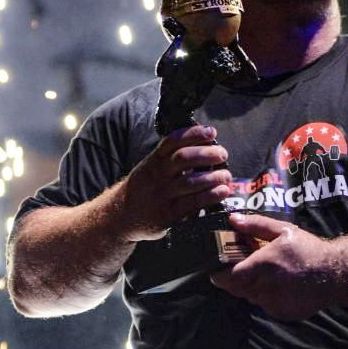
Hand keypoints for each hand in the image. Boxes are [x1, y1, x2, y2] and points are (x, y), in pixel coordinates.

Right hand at [120, 124, 232, 241]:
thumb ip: (170, 158)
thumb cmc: (143, 189)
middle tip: (222, 154)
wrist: (121, 216)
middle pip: (183, 159)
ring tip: (226, 175)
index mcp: (153, 161)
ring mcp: (161, 196)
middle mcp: (157, 176)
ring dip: (213, 177)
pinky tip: (221, 192)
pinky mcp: (167, 216)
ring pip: (190, 182)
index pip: (173, 141)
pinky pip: (191, 204)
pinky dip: (209, 196)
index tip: (211, 132)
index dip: (194, 134)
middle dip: (207, 154)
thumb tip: (203, 144)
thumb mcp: (149, 168)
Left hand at [210, 212, 334, 320]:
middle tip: (242, 267)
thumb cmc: (308, 250)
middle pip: (235, 289)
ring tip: (264, 274)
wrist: (334, 274)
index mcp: (260, 266)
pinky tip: (279, 285)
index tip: (218, 267)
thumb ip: (255, 225)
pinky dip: (266, 296)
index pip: (225, 277)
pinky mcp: (281, 313)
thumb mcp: (283, 231)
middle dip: (234, 279)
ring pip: (249, 297)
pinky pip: (265, 305)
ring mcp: (272, 303)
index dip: (218, 274)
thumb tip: (232, 219)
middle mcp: (263, 288)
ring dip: (250, 287)